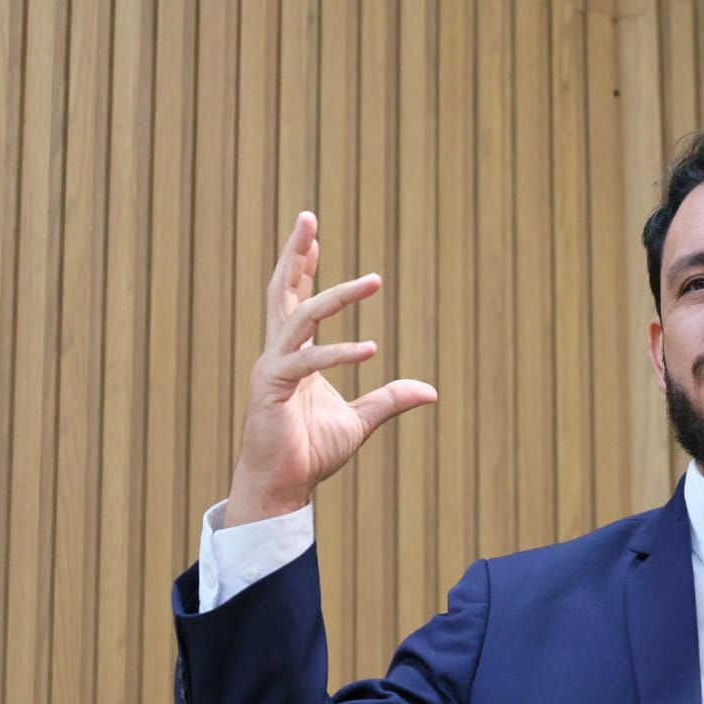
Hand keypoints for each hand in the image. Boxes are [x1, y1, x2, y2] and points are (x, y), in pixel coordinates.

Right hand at [224, 212, 436, 526]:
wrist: (284, 486)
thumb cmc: (311, 451)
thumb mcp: (362, 421)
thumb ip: (390, 400)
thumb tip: (430, 391)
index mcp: (295, 355)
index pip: (297, 301)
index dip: (305, 268)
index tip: (314, 236)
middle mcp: (279, 353)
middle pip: (282, 291)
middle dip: (295, 253)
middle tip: (308, 216)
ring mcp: (273, 368)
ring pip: (301, 316)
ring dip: (336, 295)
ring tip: (373, 280)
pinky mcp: (273, 388)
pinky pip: (308, 362)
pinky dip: (339, 353)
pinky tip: (372, 348)